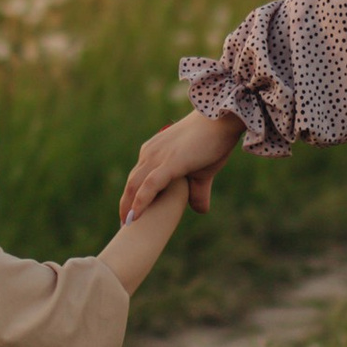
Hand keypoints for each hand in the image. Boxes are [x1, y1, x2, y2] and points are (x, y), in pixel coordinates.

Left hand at [120, 109, 241, 223]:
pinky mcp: (170, 163)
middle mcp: (150, 153)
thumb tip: (200, 210)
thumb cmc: (213, 141)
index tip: (129, 216)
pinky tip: (135, 217)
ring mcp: (158, 157)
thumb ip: (197, 191)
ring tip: (126, 226)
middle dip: (125, 205)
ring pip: (135, 185)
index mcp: (153, 153)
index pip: (137, 178)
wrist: (222, 120)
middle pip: (131, 184)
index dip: (132, 198)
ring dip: (128, 207)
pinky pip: (149, 185)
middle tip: (124, 226)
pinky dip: (140, 202)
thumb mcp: (203, 171)